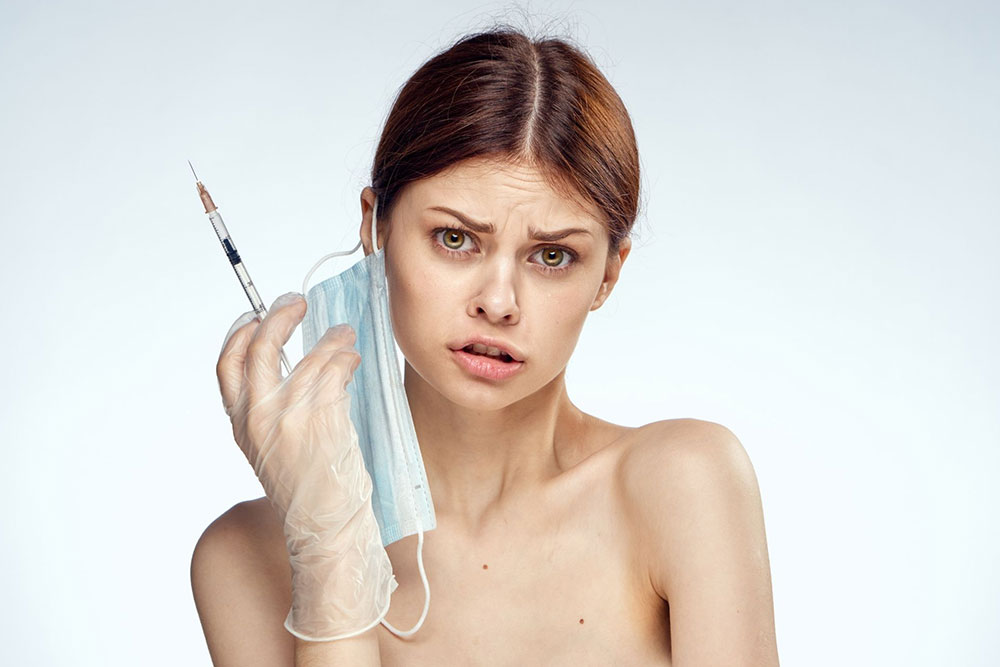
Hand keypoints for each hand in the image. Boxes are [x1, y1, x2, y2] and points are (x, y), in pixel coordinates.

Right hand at [216, 291, 396, 640]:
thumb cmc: (310, 493)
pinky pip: (333, 369)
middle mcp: (258, 417)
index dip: (239, 332)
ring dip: (330, 338)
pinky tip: (353, 358)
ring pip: (307, 356)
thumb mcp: (274, 452)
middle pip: (259, 347)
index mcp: (241, 425)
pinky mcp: (321, 417)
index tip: (256, 314)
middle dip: (279, 315)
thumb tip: (295, 368)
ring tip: (344, 335)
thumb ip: (274, 413)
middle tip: (297, 301)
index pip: (226, 365)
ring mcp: (289, 416)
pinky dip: (345, 356)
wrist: (326, 530)